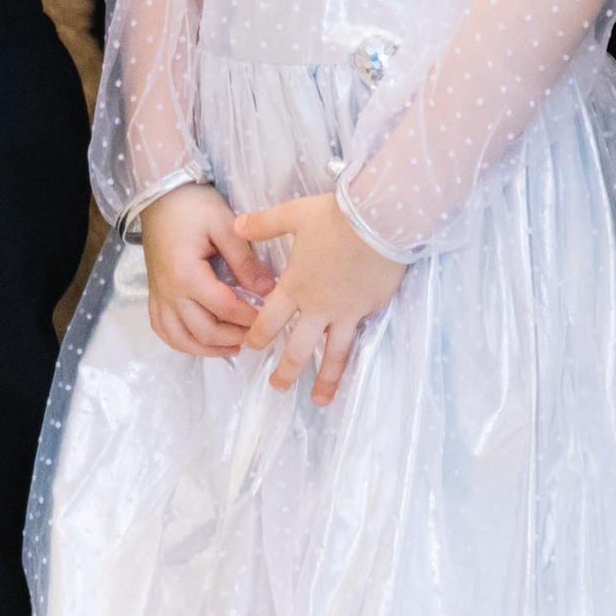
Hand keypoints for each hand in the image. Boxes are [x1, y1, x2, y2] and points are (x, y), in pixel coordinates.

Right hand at [138, 182, 275, 357]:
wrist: (160, 195)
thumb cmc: (193, 206)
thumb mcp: (225, 225)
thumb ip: (245, 260)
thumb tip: (267, 289)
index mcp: (186, 274)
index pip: (224, 308)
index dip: (249, 317)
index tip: (269, 316)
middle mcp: (169, 291)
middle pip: (203, 330)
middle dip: (233, 337)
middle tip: (256, 335)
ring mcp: (158, 295)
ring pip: (180, 338)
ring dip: (207, 349)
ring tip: (232, 348)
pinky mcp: (154, 294)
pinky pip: (163, 330)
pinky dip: (181, 343)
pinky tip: (200, 343)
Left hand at [234, 189, 406, 407]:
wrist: (380, 221)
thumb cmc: (335, 218)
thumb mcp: (294, 214)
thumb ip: (264, 224)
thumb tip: (236, 225)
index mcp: (295, 287)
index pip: (269, 321)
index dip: (257, 337)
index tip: (251, 347)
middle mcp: (318, 307)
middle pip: (298, 349)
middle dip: (285, 371)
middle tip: (277, 387)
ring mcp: (347, 312)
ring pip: (333, 354)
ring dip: (325, 379)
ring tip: (318, 400)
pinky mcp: (371, 308)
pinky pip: (360, 333)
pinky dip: (355, 352)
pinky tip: (354, 365)